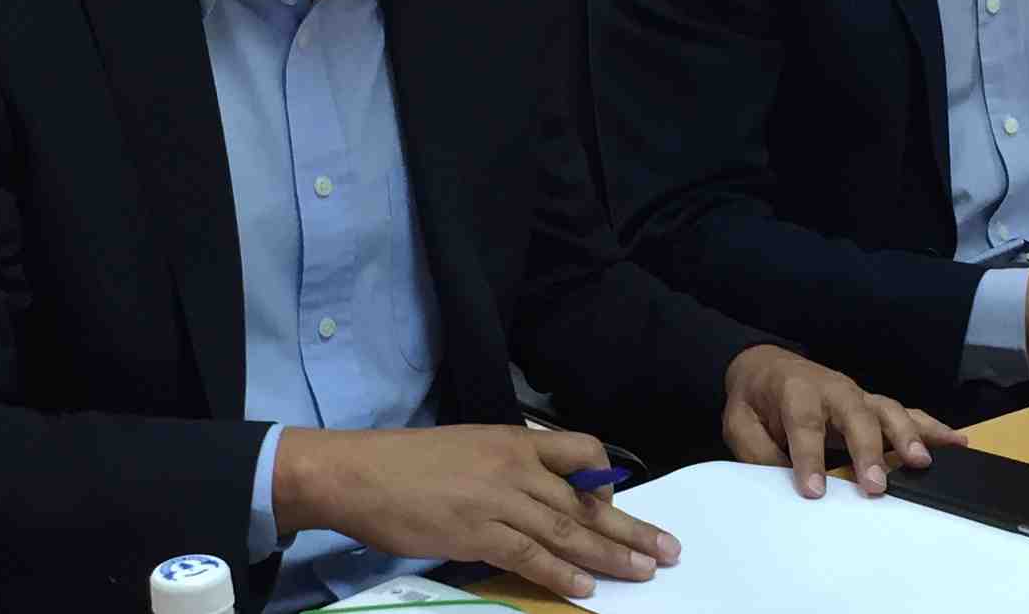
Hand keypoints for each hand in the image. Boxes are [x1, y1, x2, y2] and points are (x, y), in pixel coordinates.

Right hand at [271, 424, 677, 601]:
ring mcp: (498, 501)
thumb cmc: (410, 462)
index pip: (581, 450)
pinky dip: (561, 573)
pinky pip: (530, 556)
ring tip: (642, 572)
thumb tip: (542, 495)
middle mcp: (516, 467)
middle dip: (630, 529)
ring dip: (608, 556)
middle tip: (667, 549)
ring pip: (567, 530)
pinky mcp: (477, 533)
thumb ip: (509, 467)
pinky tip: (585, 588)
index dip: (606, 479)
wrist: (362, 473)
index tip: (618, 502)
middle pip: (585, 500)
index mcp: (515, 440)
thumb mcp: (470, 447)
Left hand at [721, 344, 967, 499]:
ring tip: (923, 463)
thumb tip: (781, 482)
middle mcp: (833, 388)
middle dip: (868, 450)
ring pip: (887, 411)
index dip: (809, 458)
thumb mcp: (739, 424)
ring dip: (907, 436)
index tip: (815, 491)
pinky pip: (908, 414)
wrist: (765, 366)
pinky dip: (932, 428)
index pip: (804, 424)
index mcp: (794, 390)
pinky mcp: (873, 405)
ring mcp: (858, 396)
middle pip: (855, 415)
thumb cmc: (755, 400)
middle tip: (875, 486)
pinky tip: (957, 443)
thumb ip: (758, 452)